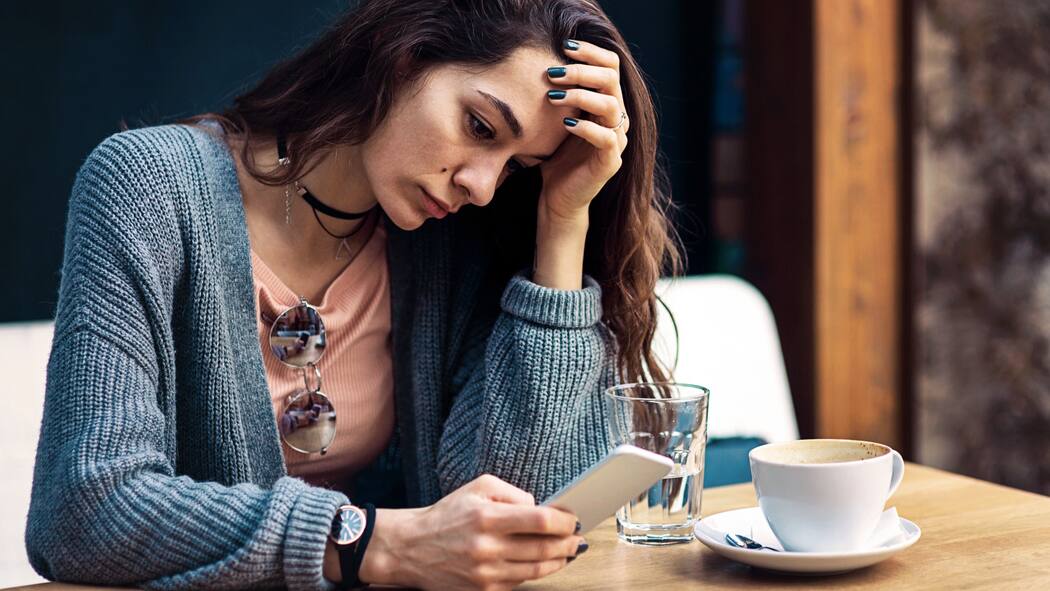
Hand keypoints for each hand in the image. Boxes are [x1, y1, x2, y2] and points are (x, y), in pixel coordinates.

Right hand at [362, 474, 585, 590]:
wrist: (411, 548)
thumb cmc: (447, 514)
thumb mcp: (477, 488)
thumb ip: (512, 493)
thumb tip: (540, 507)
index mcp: (487, 518)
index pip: (540, 520)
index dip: (564, 520)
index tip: (573, 519)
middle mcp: (487, 548)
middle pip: (544, 547)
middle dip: (567, 542)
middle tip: (577, 537)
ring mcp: (485, 573)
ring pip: (536, 569)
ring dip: (558, 560)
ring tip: (568, 551)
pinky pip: (520, 582)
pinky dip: (536, 572)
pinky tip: (544, 563)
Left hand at [539, 39, 629, 222]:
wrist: (558, 197)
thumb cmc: (556, 157)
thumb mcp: (557, 119)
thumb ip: (561, 94)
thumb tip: (545, 61)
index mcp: (606, 104)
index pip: (610, 67)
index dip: (592, 53)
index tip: (565, 47)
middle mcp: (617, 119)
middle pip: (612, 81)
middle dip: (581, 72)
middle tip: (553, 72)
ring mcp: (617, 141)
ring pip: (611, 106)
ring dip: (581, 96)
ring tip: (553, 96)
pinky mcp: (610, 162)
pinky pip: (607, 138)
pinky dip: (586, 127)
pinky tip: (565, 123)